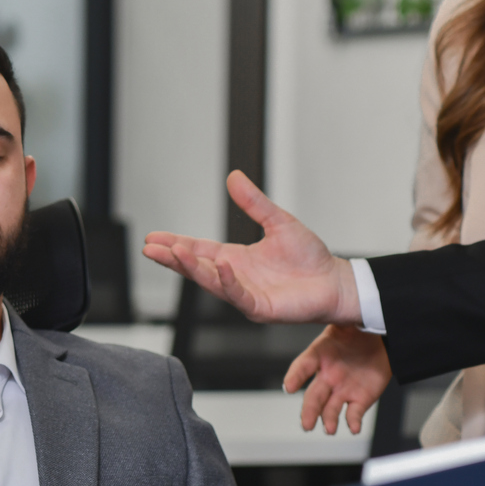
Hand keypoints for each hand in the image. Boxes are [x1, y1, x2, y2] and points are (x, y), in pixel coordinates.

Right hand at [142, 171, 359, 324]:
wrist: (333, 281)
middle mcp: (235, 277)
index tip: (153, 238)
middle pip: (196, 268)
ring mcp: (246, 295)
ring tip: (175, 252)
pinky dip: (228, 281)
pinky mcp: (261, 308)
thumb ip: (254, 203)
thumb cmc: (308, 257)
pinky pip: (239, 296)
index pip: (198, 250)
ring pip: (212, 282)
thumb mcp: (278, 221)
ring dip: (192, 268)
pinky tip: (221, 266)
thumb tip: (234, 176)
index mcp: (235, 258)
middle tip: (151, 248)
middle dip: (172, 258)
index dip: (175, 244)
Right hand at [284, 325, 390, 434]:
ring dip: (329, 420)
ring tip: (330, 428)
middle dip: (309, 411)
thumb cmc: (358, 330)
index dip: (295, 376)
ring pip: (331, 409)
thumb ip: (338, 319)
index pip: (304, 366)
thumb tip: (329, 302)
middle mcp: (328, 376)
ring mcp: (343, 389)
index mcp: (320, 355)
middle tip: (306, 424)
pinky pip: (354, 413)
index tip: (288, 387)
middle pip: (314, 396)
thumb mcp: (347, 321)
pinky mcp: (360, 399)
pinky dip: (353, 422)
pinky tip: (353, 427)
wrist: (381, 340)